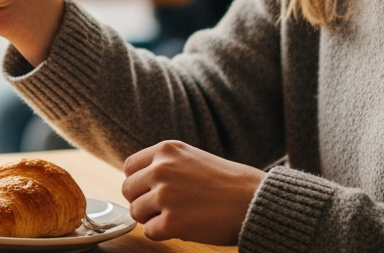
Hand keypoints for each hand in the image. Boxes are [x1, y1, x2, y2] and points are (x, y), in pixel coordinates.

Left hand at [121, 140, 264, 245]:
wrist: (255, 200)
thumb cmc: (228, 183)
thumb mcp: (192, 158)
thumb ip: (165, 164)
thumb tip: (139, 182)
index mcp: (166, 150)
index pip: (130, 167)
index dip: (138, 182)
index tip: (150, 191)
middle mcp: (161, 169)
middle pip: (128, 190)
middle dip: (142, 201)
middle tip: (164, 208)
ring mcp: (165, 195)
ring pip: (135, 212)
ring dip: (151, 218)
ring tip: (175, 216)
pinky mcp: (172, 221)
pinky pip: (149, 231)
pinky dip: (162, 233)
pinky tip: (181, 227)